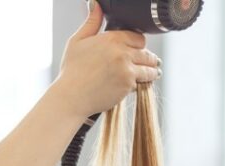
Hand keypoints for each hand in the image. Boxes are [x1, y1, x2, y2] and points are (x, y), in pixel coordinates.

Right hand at [51, 2, 162, 119]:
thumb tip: (95, 3)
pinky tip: (140, 84)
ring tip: (154, 72)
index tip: (137, 49)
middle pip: (146, 52)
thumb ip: (92, 22)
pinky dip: (141, 83)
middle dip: (147, 58)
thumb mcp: (77, 41)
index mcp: (111, 38)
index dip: (138, 44)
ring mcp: (127, 68)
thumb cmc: (72, 71)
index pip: (138, 37)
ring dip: (152, 70)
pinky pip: (142, 82)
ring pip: (149, 67)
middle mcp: (122, 51)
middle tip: (150, 62)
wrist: (71, 97)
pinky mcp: (128, 84)